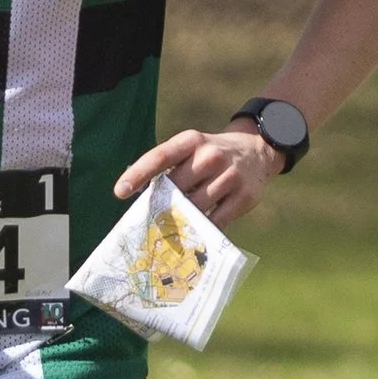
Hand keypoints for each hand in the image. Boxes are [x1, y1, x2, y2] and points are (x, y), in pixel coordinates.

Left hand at [114, 122, 279, 229]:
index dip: (138, 173)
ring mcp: (229, 176)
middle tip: (147, 223)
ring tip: (168, 233)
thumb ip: (170, 168)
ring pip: (194, 207)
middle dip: (159, 206)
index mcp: (191, 141)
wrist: (257, 151)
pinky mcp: (243, 197)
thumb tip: (141, 198)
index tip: (119, 191)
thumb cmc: (211, 155)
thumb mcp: (192, 149)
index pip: (159, 156)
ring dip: (179, 221)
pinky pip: (216, 222)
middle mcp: (210, 156)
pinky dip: (202, 231)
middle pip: (175, 188)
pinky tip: (193, 237)